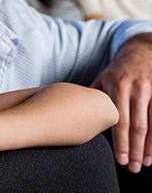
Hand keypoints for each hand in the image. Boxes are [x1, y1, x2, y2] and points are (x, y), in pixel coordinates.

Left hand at [93, 33, 151, 172]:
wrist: (140, 52)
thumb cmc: (118, 70)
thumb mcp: (104, 79)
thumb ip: (94, 96)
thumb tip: (77, 114)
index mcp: (116, 85)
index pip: (119, 119)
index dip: (120, 141)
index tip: (119, 159)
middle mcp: (134, 88)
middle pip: (136, 125)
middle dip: (134, 149)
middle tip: (132, 167)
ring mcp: (149, 90)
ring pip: (151, 124)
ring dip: (148, 147)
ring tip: (143, 163)